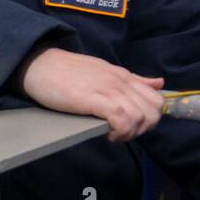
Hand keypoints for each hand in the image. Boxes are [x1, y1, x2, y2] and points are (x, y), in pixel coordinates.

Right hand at [18, 47, 164, 141]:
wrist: (40, 64)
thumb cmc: (67, 72)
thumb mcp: (105, 71)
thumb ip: (133, 79)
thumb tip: (158, 83)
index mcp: (124, 76)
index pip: (157, 99)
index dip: (150, 119)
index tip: (132, 126)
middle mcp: (121, 81)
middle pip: (153, 111)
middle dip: (143, 129)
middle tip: (123, 133)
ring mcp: (108, 89)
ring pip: (141, 117)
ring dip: (130, 133)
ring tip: (113, 134)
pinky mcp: (94, 99)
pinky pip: (122, 119)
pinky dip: (120, 132)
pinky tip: (107, 134)